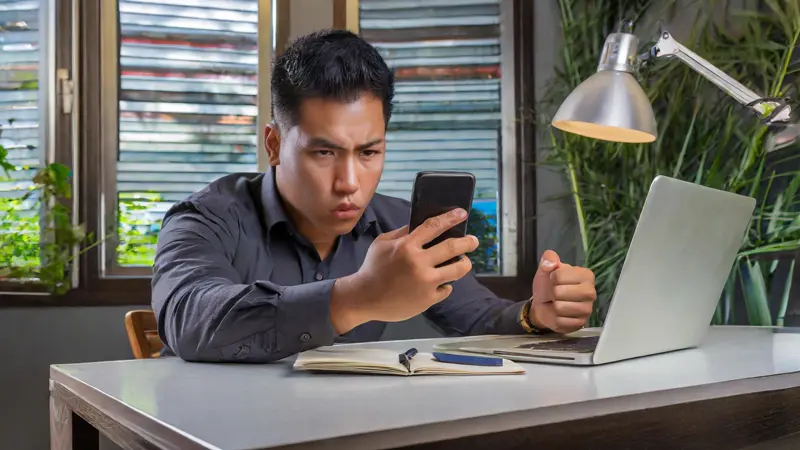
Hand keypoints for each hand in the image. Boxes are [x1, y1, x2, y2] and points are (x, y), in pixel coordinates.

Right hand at [330, 208, 478, 332]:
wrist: (364, 298)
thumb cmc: (372, 268)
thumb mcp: (382, 244)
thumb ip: (402, 233)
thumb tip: (420, 225)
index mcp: (407, 246)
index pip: (434, 226)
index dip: (451, 218)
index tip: (462, 213)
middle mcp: (419, 263)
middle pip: (452, 248)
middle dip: (467, 242)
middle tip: (473, 240)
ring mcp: (425, 282)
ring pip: (457, 270)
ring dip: (464, 264)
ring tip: (463, 262)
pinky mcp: (428, 299)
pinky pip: (446, 288)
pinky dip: (445, 284)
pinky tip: (440, 282)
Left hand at [529, 250, 595, 333]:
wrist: (544, 306)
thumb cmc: (548, 285)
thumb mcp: (545, 270)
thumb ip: (547, 260)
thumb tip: (551, 259)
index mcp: (586, 275)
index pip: (559, 275)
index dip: (552, 278)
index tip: (555, 280)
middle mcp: (591, 292)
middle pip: (560, 292)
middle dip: (553, 293)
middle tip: (556, 293)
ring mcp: (587, 310)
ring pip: (560, 307)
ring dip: (554, 306)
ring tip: (558, 303)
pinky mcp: (581, 324)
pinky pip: (561, 321)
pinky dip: (556, 318)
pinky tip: (560, 314)